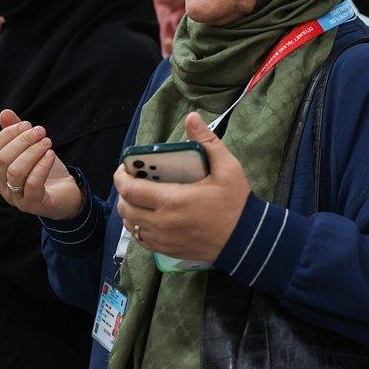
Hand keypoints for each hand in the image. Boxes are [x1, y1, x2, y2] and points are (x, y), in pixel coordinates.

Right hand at [0, 109, 81, 218]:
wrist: (65, 195)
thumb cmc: (44, 169)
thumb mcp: (32, 148)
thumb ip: (17, 132)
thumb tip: (4, 112)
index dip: (8, 134)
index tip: (27, 124)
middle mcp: (1, 185)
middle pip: (3, 158)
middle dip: (23, 141)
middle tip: (41, 131)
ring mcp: (15, 197)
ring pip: (15, 171)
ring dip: (33, 152)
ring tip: (47, 142)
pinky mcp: (32, 205)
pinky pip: (32, 184)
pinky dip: (42, 166)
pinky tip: (51, 155)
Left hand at [114, 113, 249, 262]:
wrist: (247, 239)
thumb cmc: (235, 202)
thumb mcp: (227, 168)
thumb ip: (207, 141)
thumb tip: (192, 117)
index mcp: (172, 201)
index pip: (130, 190)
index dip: (121, 177)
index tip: (125, 166)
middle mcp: (162, 223)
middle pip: (125, 208)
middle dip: (124, 192)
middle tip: (134, 180)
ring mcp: (163, 239)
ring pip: (130, 225)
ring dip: (129, 209)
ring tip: (140, 196)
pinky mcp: (167, 251)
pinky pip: (141, 238)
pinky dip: (138, 226)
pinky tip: (148, 216)